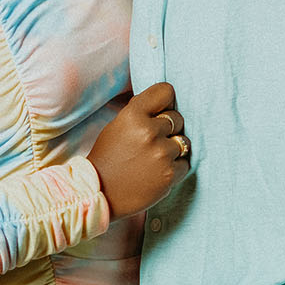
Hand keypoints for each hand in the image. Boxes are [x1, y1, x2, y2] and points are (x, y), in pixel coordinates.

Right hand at [88, 82, 190, 218]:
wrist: (99, 193)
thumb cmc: (107, 158)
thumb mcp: (117, 125)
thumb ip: (140, 112)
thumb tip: (162, 104)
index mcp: (133, 115)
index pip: (166, 91)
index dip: (166, 102)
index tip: (162, 111)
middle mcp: (149, 131)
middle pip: (177, 118)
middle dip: (169, 128)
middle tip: (154, 141)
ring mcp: (161, 154)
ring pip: (183, 142)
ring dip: (173, 150)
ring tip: (155, 159)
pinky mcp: (169, 175)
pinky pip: (185, 164)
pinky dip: (175, 168)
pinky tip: (158, 172)